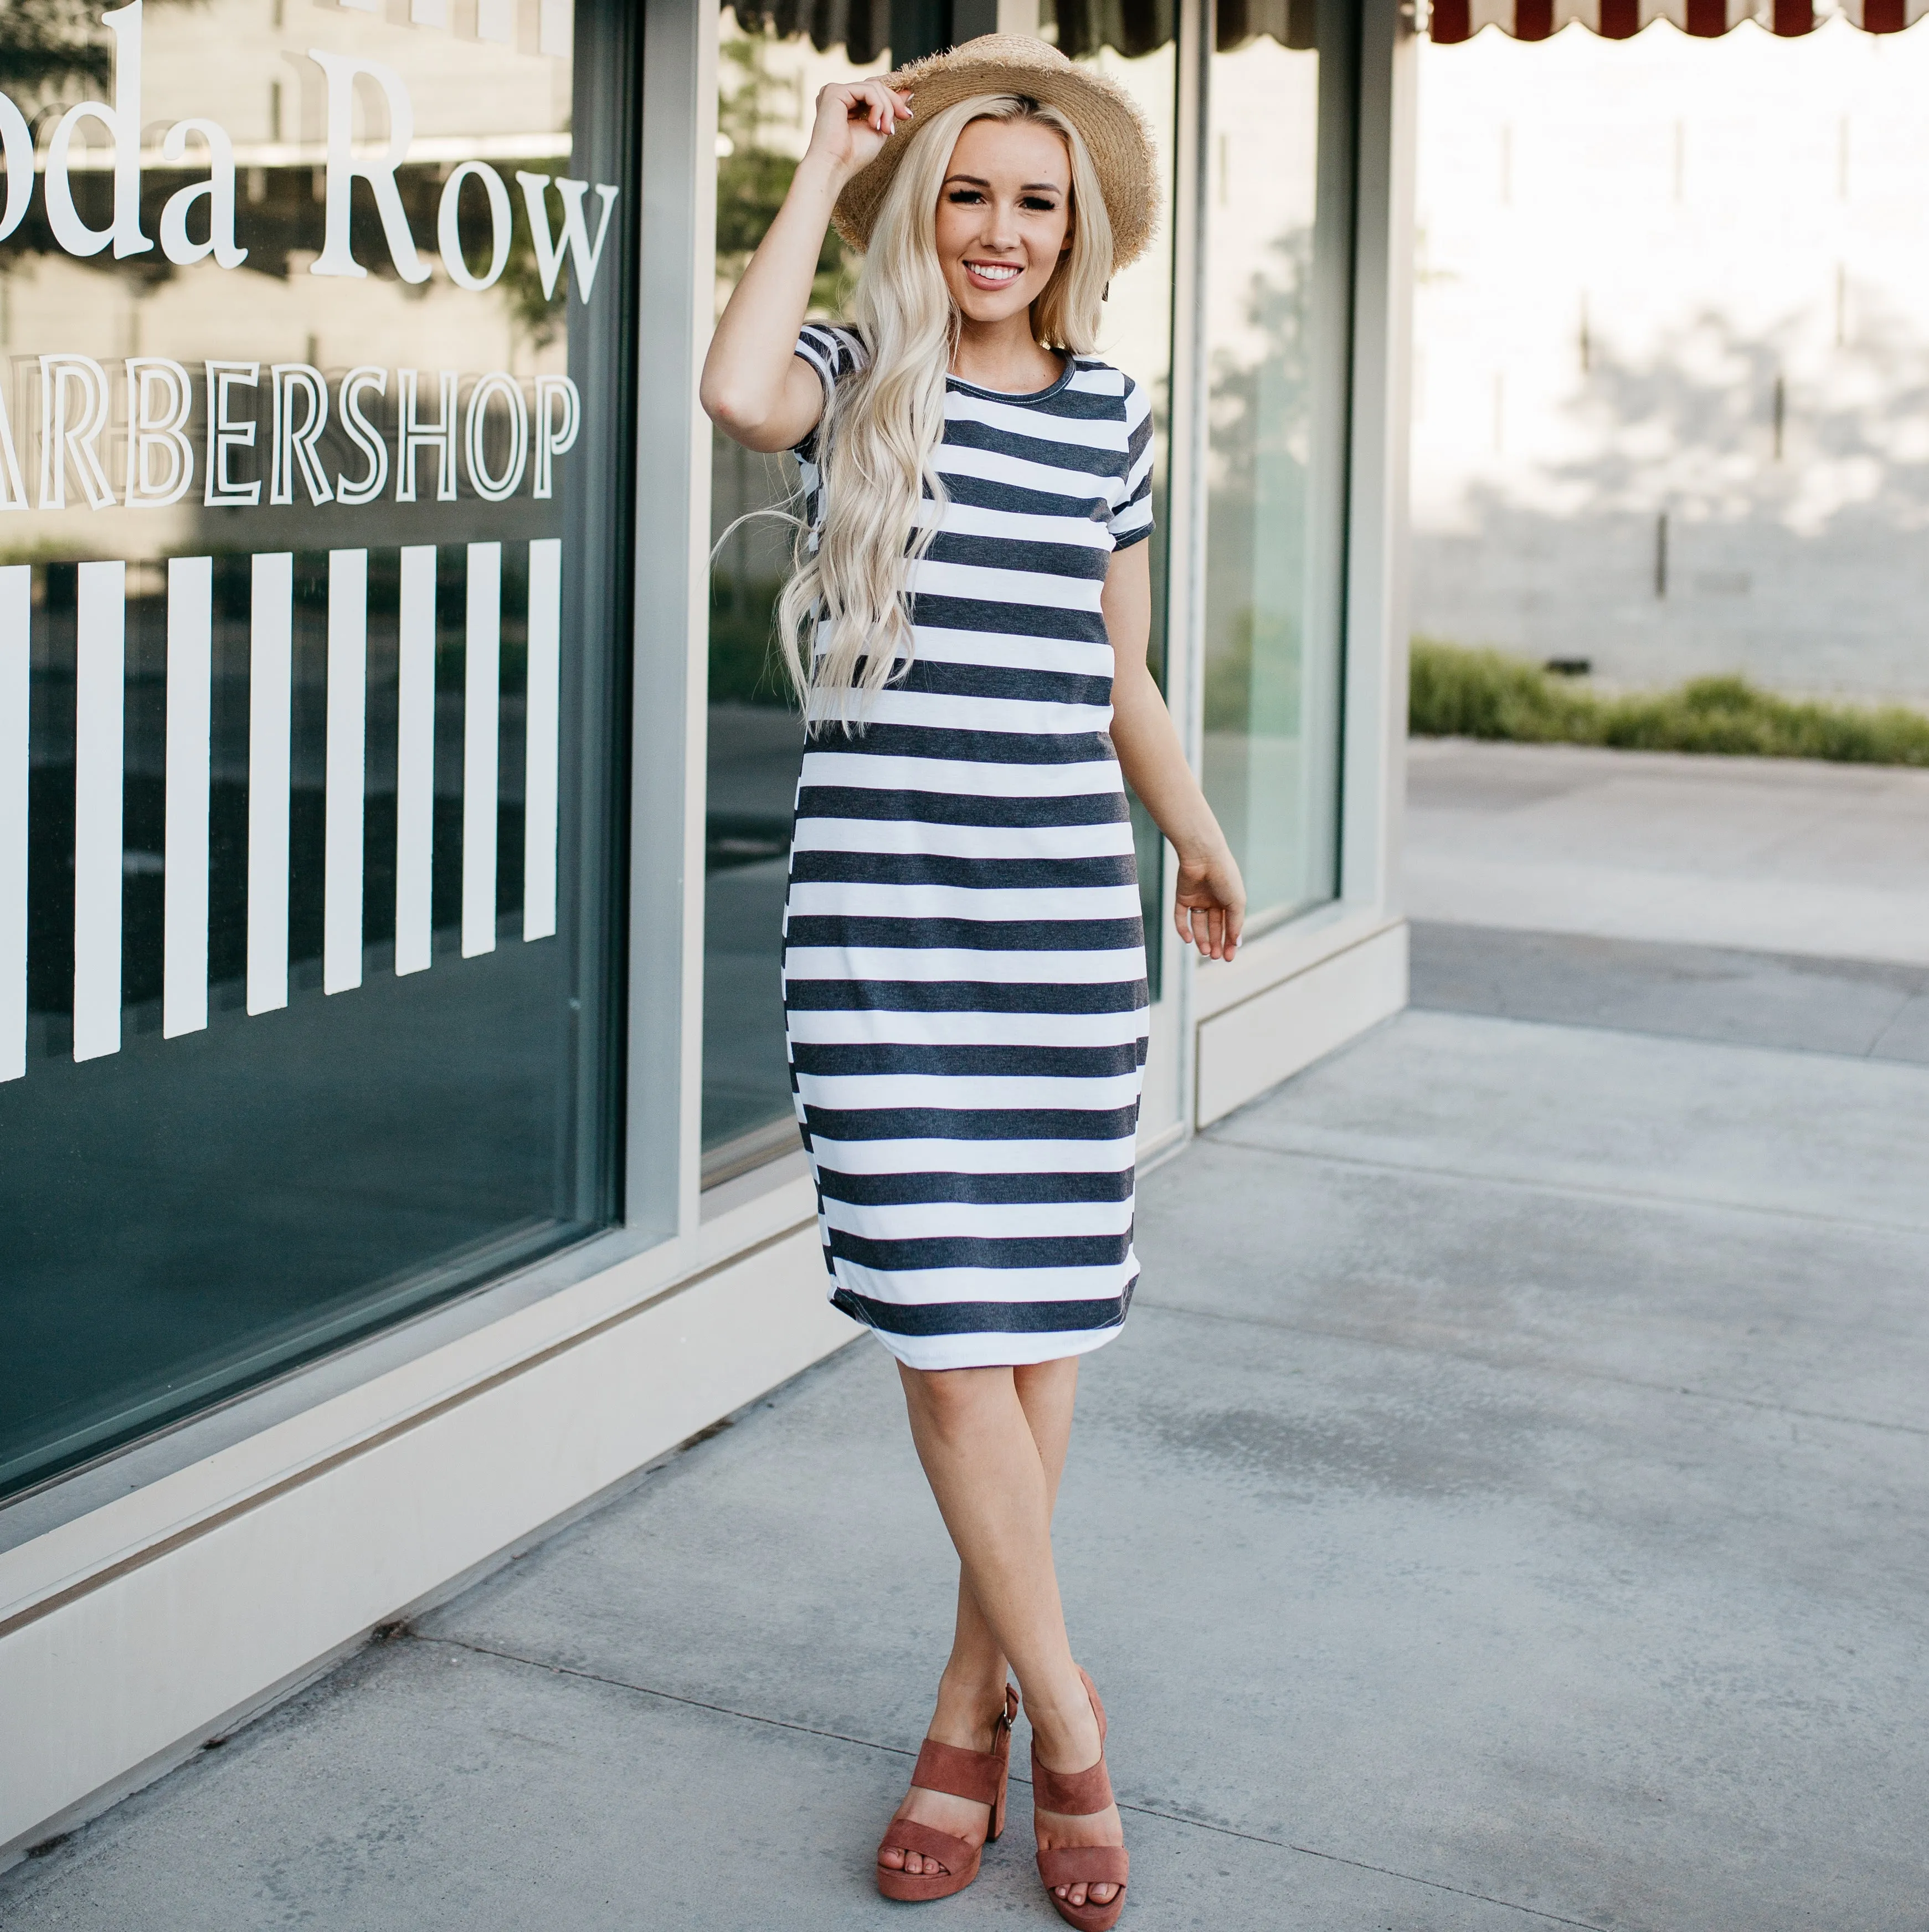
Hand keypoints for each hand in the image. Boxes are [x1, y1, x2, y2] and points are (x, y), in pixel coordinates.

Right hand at [801, 79, 912, 184]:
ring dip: (887, 108)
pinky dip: (878, 106)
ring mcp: (835, 91)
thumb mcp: (879, 129)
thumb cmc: (854, 156)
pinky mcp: (834, 91)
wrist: (835, 167)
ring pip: (874, 87)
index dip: (893, 96)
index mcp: (847, 104)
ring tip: (886, 130)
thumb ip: (889, 110)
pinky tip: (874, 124)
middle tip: (906, 117)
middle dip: (894, 102)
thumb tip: (908, 91)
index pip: (873, 90)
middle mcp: (840, 95)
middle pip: (876, 85)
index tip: (908, 112)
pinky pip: (867, 90)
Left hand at [1173, 845, 1244, 961]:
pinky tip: (1189, 940)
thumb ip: (1235, 923)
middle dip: (1215, 943)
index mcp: (1229, 900)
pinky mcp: (1182, 896)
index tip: (1229, 957)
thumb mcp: (1236, 903)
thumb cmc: (1225, 877)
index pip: (1229, 925)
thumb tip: (1236, 943)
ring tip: (1204, 952)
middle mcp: (1213, 900)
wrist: (1204, 856)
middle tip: (1214, 957)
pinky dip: (1183, 929)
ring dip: (1201, 939)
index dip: (1229, 942)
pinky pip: (1181, 916)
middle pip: (1214, 927)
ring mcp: (1197, 898)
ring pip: (1198, 924)